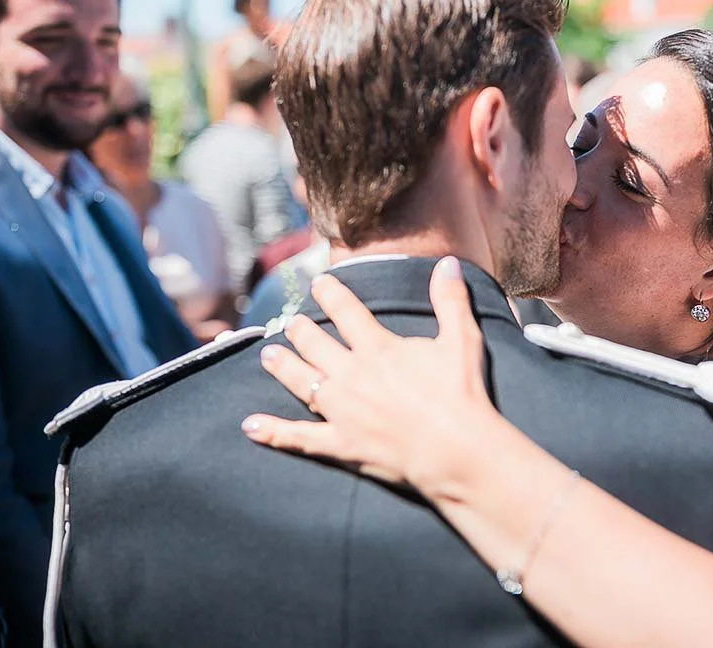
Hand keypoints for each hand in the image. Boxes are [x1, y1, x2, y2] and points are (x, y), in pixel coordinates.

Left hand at [241, 257, 498, 495]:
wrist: (457, 450)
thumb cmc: (462, 394)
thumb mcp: (461, 339)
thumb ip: (450, 299)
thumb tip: (447, 262)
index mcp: (378, 348)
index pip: (346, 311)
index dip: (331, 293)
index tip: (319, 282)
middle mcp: (352, 374)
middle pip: (314, 345)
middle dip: (300, 330)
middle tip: (290, 322)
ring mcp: (341, 411)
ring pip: (299, 382)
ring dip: (281, 366)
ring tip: (268, 355)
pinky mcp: (340, 444)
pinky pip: (298, 437)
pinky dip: (272, 432)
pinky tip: (251, 426)